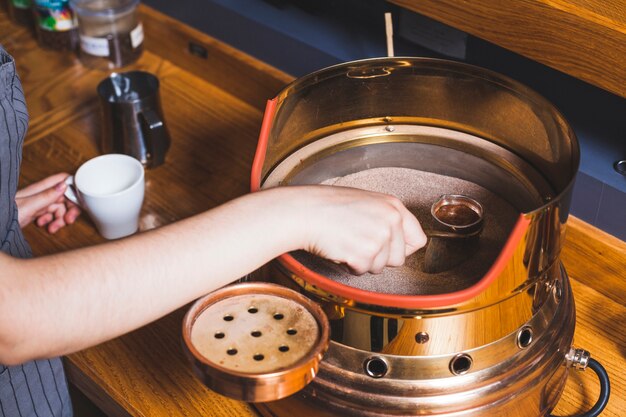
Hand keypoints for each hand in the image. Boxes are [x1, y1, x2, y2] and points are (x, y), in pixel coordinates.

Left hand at [16, 173, 80, 233]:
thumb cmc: (6, 215)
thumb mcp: (28, 206)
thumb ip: (47, 196)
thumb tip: (63, 185)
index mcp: (40, 188)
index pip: (62, 180)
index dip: (73, 188)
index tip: (80, 199)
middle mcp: (41, 194)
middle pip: (64, 196)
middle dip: (69, 209)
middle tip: (69, 220)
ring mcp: (39, 202)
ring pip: (59, 207)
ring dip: (60, 218)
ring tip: (54, 228)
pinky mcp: (37, 212)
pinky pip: (51, 215)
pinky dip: (52, 221)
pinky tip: (45, 226)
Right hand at [293, 185, 426, 274]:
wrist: (305, 212)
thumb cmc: (329, 206)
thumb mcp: (367, 202)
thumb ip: (386, 219)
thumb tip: (399, 241)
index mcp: (393, 206)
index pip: (418, 239)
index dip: (402, 248)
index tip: (389, 249)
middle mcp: (390, 221)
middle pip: (399, 259)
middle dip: (379, 258)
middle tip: (359, 243)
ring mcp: (378, 238)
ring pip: (380, 268)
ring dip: (363, 262)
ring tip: (347, 242)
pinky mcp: (363, 254)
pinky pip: (362, 271)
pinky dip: (350, 265)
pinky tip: (340, 248)